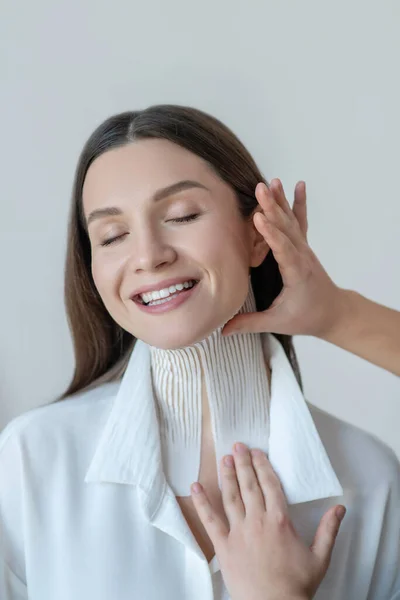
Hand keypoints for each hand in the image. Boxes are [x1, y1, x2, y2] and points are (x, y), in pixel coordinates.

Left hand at [190, 442, 345, 599]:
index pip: (270, 485)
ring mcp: (239, 532)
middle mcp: (257, 521)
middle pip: (249, 485)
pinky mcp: (224, 546)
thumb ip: (328, 529)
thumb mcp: (320, 557)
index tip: (257, 452)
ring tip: (224, 459)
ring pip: (231, 497)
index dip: (263, 466)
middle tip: (238, 445)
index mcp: (280, 521)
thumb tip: (340, 508)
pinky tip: (195, 487)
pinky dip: (202, 502)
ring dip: (227, 476)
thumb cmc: (296, 586)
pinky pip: (210, 520)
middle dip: (244, 463)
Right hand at [222, 179, 344, 338]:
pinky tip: (297, 185)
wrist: (334, 312)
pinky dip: (298, 203)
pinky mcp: (303, 246)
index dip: (271, 234)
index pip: (283, 250)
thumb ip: (249, 324)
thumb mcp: (278, 323)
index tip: (259, 217)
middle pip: (286, 228)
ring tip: (271, 182)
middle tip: (260, 187)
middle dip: (272, 207)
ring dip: (280, 201)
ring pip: (291, 221)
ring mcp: (304, 248)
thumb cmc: (307, 317)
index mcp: (296, 273)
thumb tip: (222, 330)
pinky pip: (300, 221)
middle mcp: (302, 256)